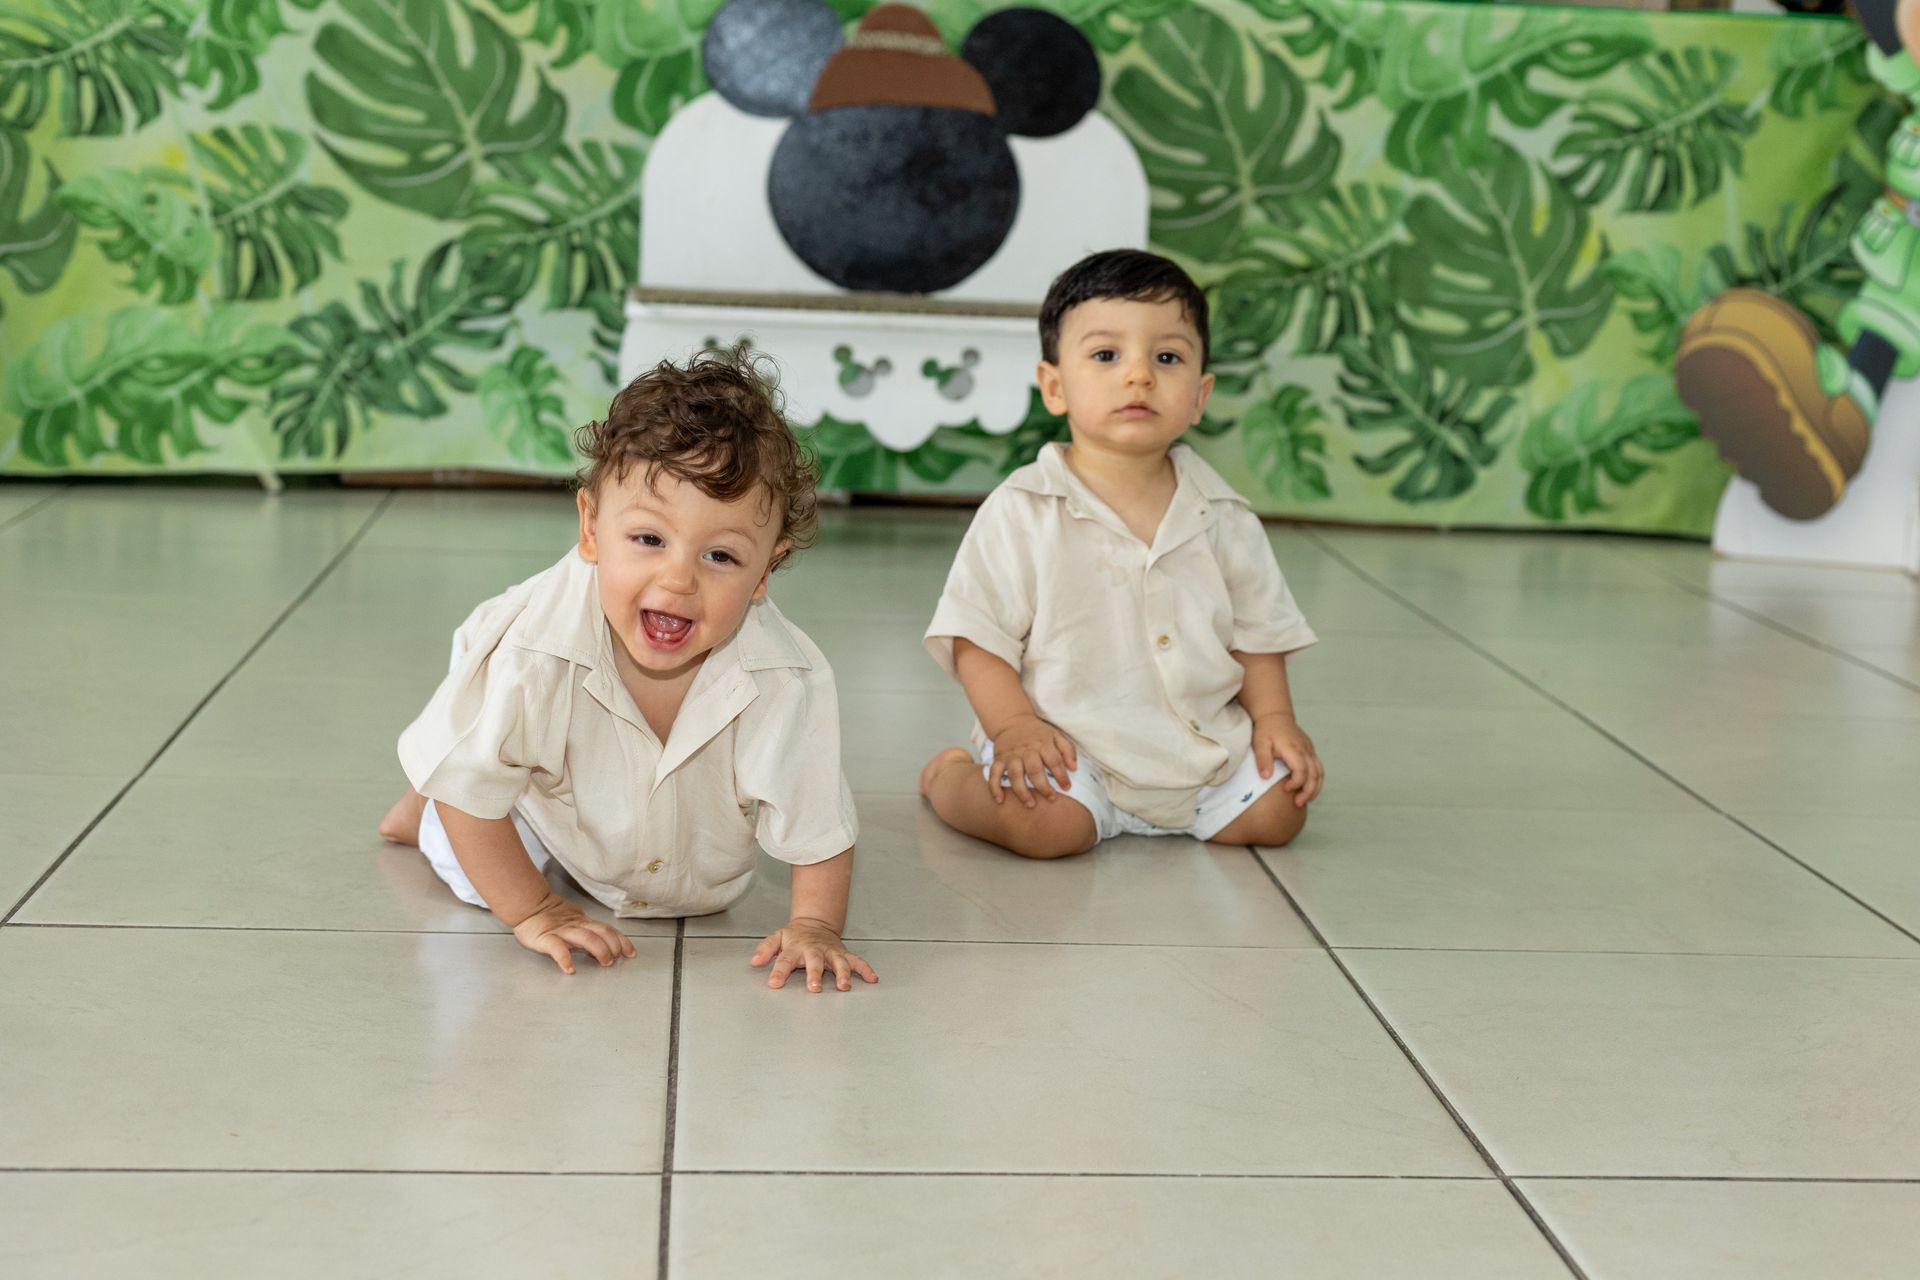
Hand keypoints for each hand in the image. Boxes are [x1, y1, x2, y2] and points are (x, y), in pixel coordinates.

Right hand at [507, 892, 637, 973]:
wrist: (528, 906)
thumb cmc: (550, 917)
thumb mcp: (574, 921)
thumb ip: (588, 932)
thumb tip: (607, 946)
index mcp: (583, 923)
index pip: (608, 930)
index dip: (621, 941)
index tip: (631, 953)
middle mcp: (576, 926)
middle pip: (601, 933)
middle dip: (613, 946)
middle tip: (616, 959)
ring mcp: (561, 931)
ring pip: (585, 938)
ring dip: (599, 950)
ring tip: (605, 962)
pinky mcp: (545, 938)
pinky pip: (556, 948)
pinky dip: (564, 959)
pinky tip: (570, 969)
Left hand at [751, 917, 877, 991]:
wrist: (816, 923)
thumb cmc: (795, 936)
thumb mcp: (777, 937)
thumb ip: (766, 949)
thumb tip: (754, 961)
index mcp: (796, 948)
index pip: (785, 960)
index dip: (779, 972)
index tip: (774, 984)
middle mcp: (814, 950)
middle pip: (814, 962)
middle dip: (815, 974)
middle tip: (814, 988)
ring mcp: (831, 952)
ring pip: (838, 962)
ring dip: (842, 974)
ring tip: (844, 986)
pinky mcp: (843, 954)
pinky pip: (857, 961)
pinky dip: (865, 969)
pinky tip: (872, 979)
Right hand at [988, 714, 1076, 807]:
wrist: (1012, 720)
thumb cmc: (1038, 732)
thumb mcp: (1056, 735)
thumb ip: (1067, 750)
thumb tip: (1074, 768)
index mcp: (1043, 743)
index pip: (1054, 760)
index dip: (1061, 775)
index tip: (1067, 787)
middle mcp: (1026, 750)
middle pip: (1034, 770)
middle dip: (1043, 786)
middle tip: (1052, 798)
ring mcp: (1011, 755)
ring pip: (1015, 775)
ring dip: (1022, 791)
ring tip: (1030, 804)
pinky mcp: (999, 759)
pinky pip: (994, 773)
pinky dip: (995, 787)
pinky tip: (1000, 800)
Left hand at [1253, 713, 1322, 807]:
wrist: (1275, 715)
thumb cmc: (1266, 730)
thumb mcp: (1259, 743)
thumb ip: (1263, 760)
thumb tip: (1266, 777)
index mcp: (1293, 748)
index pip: (1302, 769)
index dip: (1297, 782)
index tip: (1286, 789)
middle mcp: (1305, 750)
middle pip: (1315, 773)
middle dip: (1309, 791)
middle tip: (1298, 803)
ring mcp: (1310, 750)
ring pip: (1320, 772)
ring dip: (1315, 788)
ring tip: (1305, 800)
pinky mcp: (1311, 751)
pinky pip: (1319, 768)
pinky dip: (1316, 781)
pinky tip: (1308, 790)